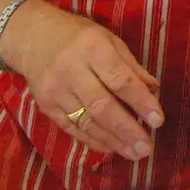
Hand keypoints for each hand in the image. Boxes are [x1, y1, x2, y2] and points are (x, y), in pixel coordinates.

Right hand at [5, 2, 163, 160]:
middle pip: (102, 106)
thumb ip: (130, 66)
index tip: (158, 121)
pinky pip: (72, 128)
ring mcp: (55, 90)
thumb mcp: (109, 40)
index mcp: (92, 48)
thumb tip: (153, 91)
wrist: (31, 37)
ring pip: (87, 121)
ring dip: (113, 140)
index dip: (140, 102)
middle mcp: (71, 70)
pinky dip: (93, 140)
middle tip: (146, 148)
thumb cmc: (78, 36)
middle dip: (127, 130)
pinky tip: (112, 148)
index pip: (120, 80)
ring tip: (134, 153)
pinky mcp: (46, 106)